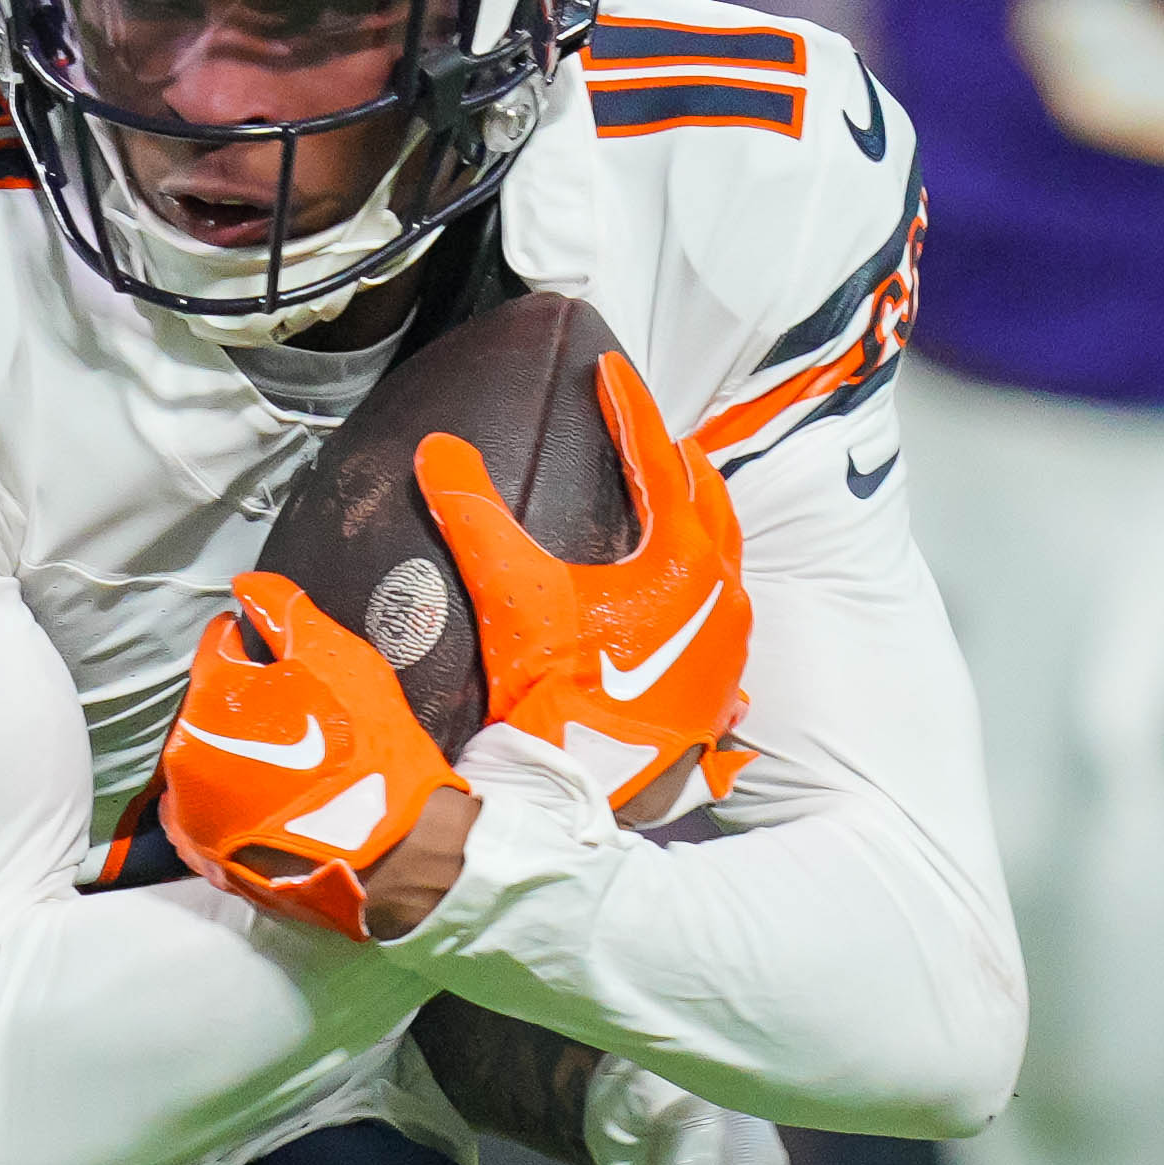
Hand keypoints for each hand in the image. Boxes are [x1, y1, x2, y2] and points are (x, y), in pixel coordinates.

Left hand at [159, 568, 459, 941]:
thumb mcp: (337, 657)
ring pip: (202, 754)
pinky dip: (225, 798)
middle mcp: (184, 746)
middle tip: (291, 716)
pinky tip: (268, 799)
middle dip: (240, 701)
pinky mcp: (199, 849)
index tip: (279, 658)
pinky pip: (200, 807)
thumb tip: (243, 583)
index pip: (217, 644)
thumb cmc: (366, 746)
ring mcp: (186, 804)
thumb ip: (284, 610)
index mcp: (212, 691)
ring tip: (285, 761)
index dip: (250, 643)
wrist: (386, 851)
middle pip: (205, 703)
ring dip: (231, 748)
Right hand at [429, 354, 753, 816]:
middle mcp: (722, 598)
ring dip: (697, 522)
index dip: (628, 407)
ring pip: (723, 560)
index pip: (657, 460)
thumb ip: (475, 517)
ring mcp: (727, 648)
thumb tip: (436, 452)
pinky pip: (720, 619)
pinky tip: (682, 597)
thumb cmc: (557, 697)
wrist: (584, 796)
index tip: (608, 368)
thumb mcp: (512, 597)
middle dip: (680, 461)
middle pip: (709, 503)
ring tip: (671, 501)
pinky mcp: (718, 691)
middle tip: (652, 432)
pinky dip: (701, 588)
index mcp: (684, 561)